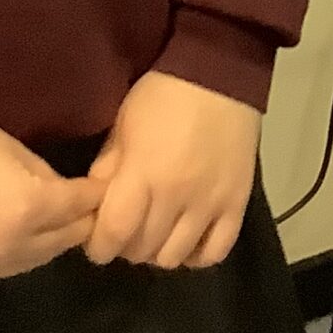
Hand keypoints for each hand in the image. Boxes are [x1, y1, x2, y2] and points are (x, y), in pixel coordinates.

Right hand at [0, 116, 103, 288]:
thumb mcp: (7, 146)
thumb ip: (42, 174)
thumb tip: (61, 192)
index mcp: (31, 209)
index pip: (82, 206)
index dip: (95, 194)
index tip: (102, 188)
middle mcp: (12, 249)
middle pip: (63, 241)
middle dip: (75, 223)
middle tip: (79, 208)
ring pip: (31, 263)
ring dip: (43, 243)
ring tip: (44, 225)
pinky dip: (5, 255)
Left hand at [85, 71, 261, 271]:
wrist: (219, 74)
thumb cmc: (162, 95)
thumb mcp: (122, 125)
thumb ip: (107, 169)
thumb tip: (95, 205)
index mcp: (143, 175)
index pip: (113, 234)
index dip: (99, 246)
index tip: (97, 239)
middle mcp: (176, 198)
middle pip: (142, 250)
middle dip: (125, 245)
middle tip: (125, 229)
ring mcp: (211, 204)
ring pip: (174, 257)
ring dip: (157, 251)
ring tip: (155, 232)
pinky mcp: (237, 204)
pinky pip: (216, 251)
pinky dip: (196, 255)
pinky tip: (186, 239)